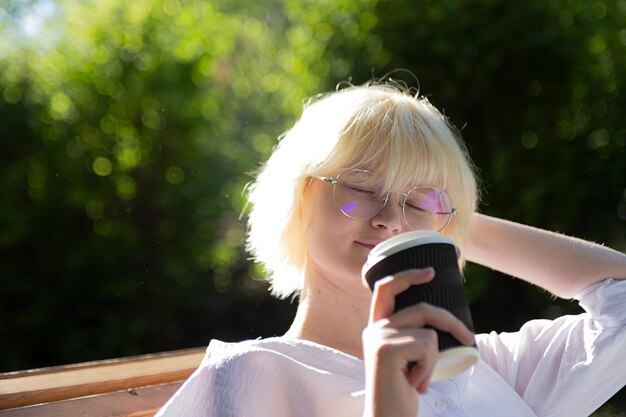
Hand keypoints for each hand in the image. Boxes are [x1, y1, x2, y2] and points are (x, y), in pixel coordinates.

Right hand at [361, 268, 474, 416]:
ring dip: (434, 360)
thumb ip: (412, 336)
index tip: (431, 272)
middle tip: (469, 339)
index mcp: (377, 328)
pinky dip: (430, 368)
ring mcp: (379, 338)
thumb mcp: (406, 358)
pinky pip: (428, 347)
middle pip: (422, 309)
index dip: (408, 275)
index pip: (386, 288)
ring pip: (429, 333)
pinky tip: (416, 384)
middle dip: (451, 322)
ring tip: (419, 380)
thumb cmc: (401, 392)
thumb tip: (441, 321)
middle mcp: (374, 329)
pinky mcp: (387, 350)